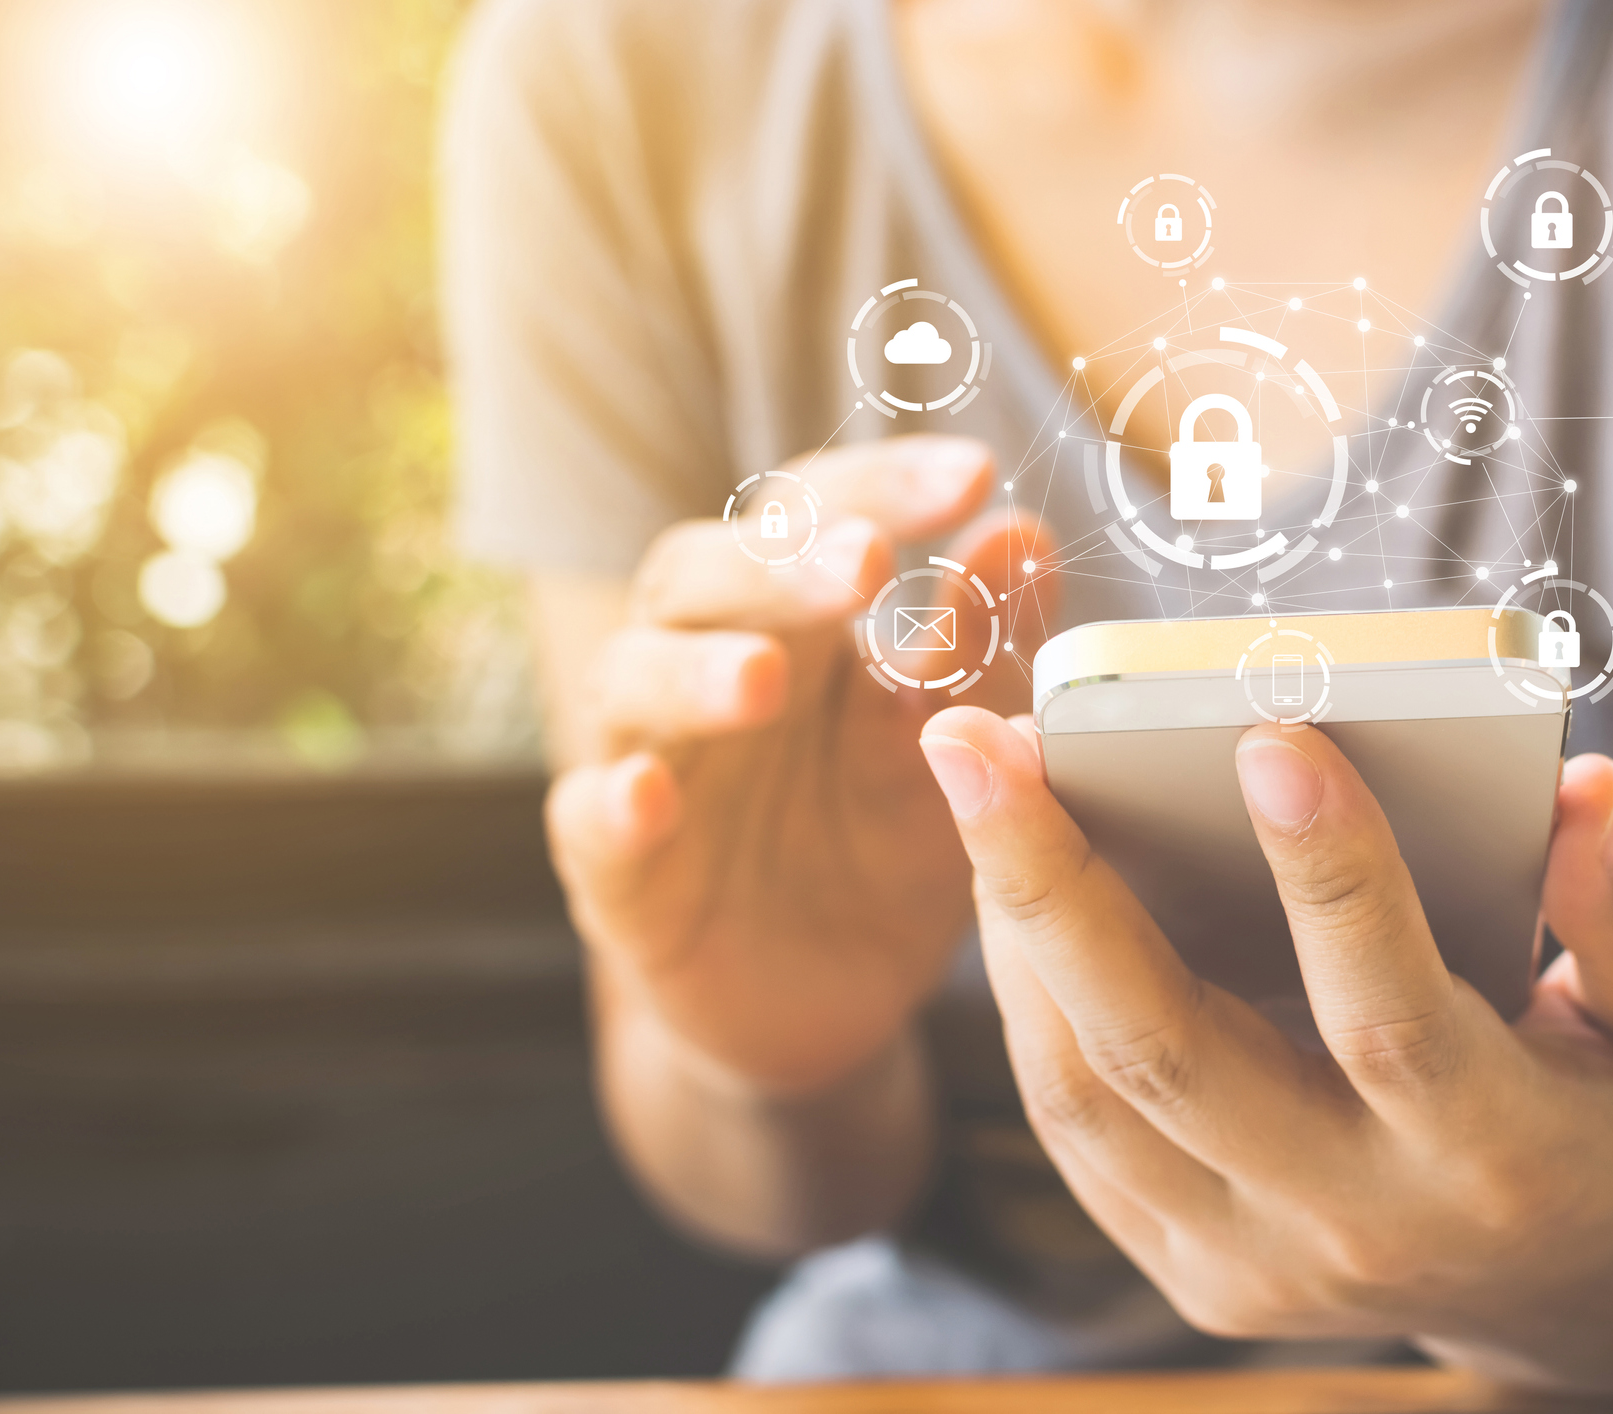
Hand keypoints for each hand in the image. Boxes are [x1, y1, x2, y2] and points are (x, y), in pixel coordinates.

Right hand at [546, 437, 1056, 1096]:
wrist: (831, 1004)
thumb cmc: (886, 847)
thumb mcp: (954, 751)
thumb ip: (979, 648)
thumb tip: (1025, 531)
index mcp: (793, 619)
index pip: (812, 513)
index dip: (882, 485)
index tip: (974, 475)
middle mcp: (702, 665)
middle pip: (704, 574)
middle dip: (780, 564)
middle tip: (865, 562)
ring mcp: (649, 761)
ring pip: (631, 679)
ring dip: (693, 671)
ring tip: (765, 681)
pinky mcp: (615, 871)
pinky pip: (587, 821)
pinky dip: (612, 803)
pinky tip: (651, 795)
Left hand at [918, 708, 1612, 1392]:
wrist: (1574, 1302)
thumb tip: (1580, 788)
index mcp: (1498, 1160)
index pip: (1389, 1015)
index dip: (1331, 874)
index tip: (1265, 729)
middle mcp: (1355, 1224)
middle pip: (1168, 1055)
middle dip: (1056, 883)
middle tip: (976, 739)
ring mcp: (1252, 1262)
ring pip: (1087, 1091)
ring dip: (1011, 927)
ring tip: (975, 780)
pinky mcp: (1188, 1263)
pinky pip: (1073, 1126)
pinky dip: (1025, 998)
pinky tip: (1007, 877)